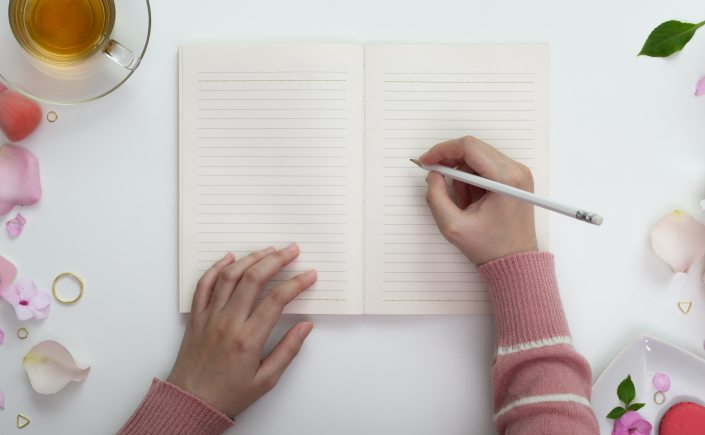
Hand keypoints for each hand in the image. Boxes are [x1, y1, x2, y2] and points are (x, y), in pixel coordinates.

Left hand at [167, 244, 315, 417]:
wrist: (191, 402)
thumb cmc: (228, 394)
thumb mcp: (266, 380)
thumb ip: (288, 350)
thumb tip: (305, 327)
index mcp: (248, 339)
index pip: (277, 300)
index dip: (297, 283)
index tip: (309, 275)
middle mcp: (228, 323)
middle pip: (254, 279)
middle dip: (277, 260)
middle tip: (292, 251)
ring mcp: (210, 317)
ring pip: (230, 276)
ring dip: (251, 258)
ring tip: (268, 250)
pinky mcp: (196, 317)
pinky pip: (204, 285)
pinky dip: (217, 268)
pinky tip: (230, 258)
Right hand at [420, 136, 537, 264]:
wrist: (515, 262)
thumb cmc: (491, 248)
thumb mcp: (453, 226)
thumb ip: (436, 197)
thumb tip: (433, 175)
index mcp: (505, 179)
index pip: (469, 147)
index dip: (442, 151)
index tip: (427, 161)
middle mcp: (516, 171)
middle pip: (474, 149)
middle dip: (451, 163)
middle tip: (437, 179)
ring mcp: (518, 174)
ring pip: (478, 158)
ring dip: (462, 175)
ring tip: (463, 202)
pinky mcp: (515, 179)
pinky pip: (486, 167)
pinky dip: (473, 180)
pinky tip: (473, 201)